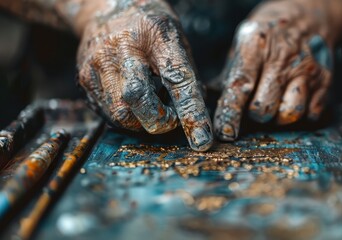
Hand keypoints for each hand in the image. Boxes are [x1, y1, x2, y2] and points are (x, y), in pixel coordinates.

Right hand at [76, 0, 212, 150]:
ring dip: (142, 120)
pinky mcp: (83, 79)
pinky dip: (126, 116)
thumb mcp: (176, 40)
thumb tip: (196, 116)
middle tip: (169, 116)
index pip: (178, 80)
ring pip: (121, 116)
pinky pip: (108, 114)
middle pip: (138, 102)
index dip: (192, 113)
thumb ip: (187, 75)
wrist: (106, 8)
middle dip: (159, 120)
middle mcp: (121, 49)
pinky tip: (131, 98)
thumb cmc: (149, 27)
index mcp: (155, 36)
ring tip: (149, 101)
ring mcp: (97, 65)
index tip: (202, 140)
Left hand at [214, 0, 334, 140]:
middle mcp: (282, 59)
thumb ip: (230, 73)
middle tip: (256, 103)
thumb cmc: (270, 34)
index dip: (230, 113)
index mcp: (255, 46)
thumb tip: (212, 103)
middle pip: (263, 108)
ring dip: (279, 116)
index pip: (239, 86)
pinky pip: (311, 113)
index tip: (225, 133)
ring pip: (289, 114)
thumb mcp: (244, 42)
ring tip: (277, 102)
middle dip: (255, 114)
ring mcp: (306, 70)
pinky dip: (301, 113)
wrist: (311, 15)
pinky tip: (295, 98)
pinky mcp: (324, 81)